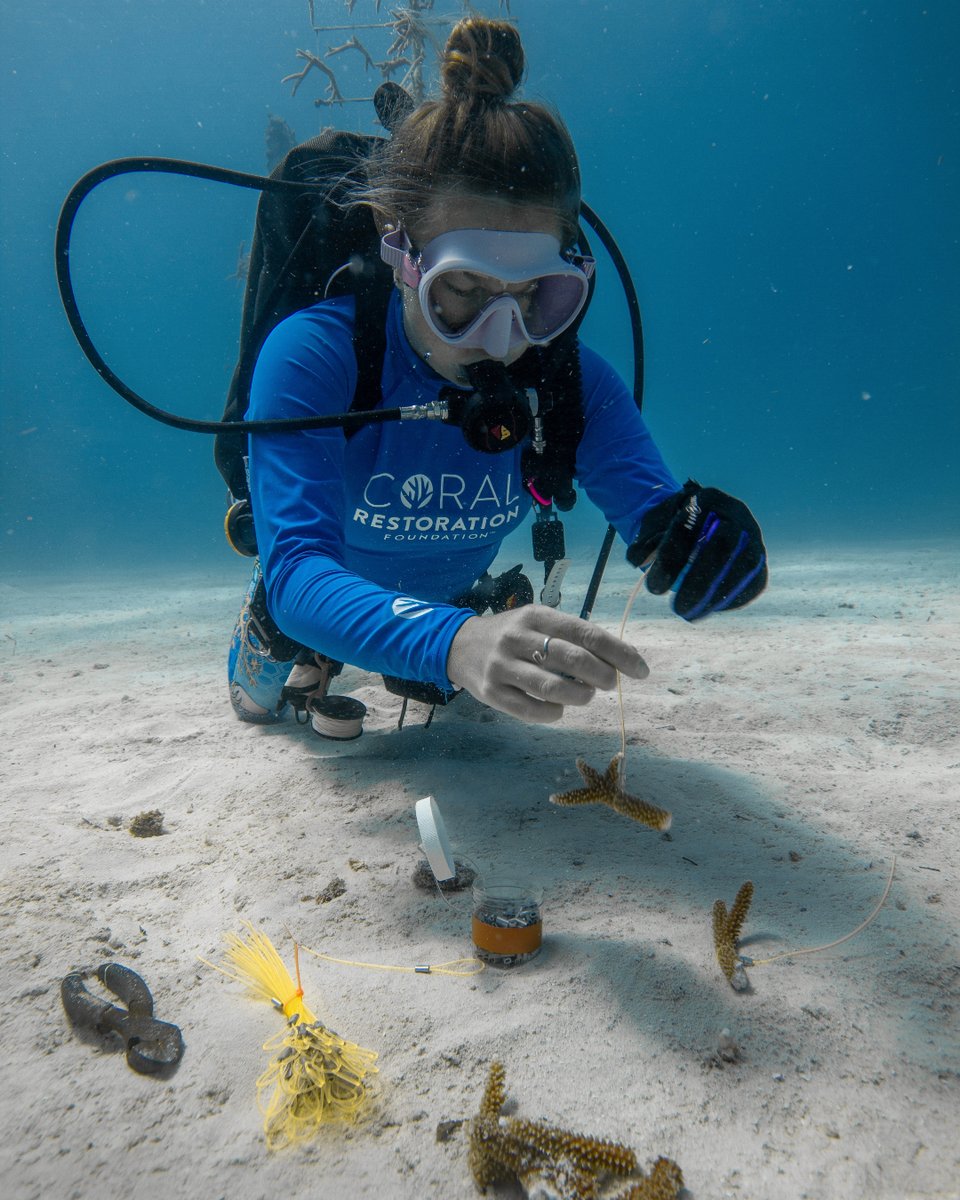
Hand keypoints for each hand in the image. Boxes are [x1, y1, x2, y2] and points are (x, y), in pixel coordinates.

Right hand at [446, 605, 648, 722]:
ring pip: (553, 688)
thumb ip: (571, 637)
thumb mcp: (537, 622)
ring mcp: (502, 667)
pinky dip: (555, 712)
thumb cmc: (511, 635)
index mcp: (536, 616)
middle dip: (603, 675)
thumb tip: (618, 659)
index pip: (586, 633)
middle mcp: (517, 639)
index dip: (619, 653)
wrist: (457, 645)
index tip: (640, 670)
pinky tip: (559, 707)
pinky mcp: (492, 693)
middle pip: (573, 660)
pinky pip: (532, 710)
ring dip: (581, 695)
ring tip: (586, 694)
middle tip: (611, 683)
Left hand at [627, 479, 767, 619]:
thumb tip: (639, 560)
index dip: (672, 558)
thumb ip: (643, 542)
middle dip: (700, 581)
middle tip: (678, 608)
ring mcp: (753, 536)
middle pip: (724, 545)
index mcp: (706, 498)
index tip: (655, 587)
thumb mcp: (653, 527)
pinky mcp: (761, 559)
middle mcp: (736, 513)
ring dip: (717, 596)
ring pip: (745, 566)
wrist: (700, 524)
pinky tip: (709, 609)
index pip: (690, 526)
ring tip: (690, 614)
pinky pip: (755, 581)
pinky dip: (733, 599)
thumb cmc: (672, 527)